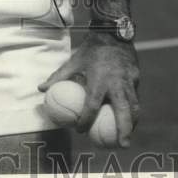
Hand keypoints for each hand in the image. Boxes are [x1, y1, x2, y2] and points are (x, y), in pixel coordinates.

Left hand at [39, 31, 140, 146]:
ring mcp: (129, 80)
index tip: (80, 130)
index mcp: (99, 78)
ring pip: (134, 106)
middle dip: (124, 129)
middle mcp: (116, 81)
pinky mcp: (136, 77)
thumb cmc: (91, 49)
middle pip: (122, 110)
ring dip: (132, 123)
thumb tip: (41, 89)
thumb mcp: (73, 60)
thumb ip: (58, 76)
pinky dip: (134, 110)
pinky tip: (130, 119)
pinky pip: (135, 97)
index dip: (86, 119)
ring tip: (128, 137)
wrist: (113, 31)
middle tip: (122, 145)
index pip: (92, 105)